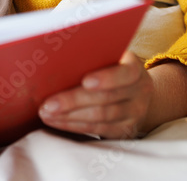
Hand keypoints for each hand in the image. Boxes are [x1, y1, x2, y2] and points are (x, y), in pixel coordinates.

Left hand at [38, 52, 186, 138]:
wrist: (136, 92)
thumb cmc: (112, 67)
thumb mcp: (110, 58)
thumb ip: (93, 56)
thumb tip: (56, 55)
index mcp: (135, 67)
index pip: (126, 73)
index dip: (106, 78)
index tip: (85, 81)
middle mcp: (140, 91)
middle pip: (106, 99)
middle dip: (73, 101)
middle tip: (47, 104)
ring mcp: (135, 113)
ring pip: (100, 117)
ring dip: (69, 116)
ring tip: (46, 113)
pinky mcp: (126, 130)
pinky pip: (97, 129)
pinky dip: (74, 125)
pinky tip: (57, 121)